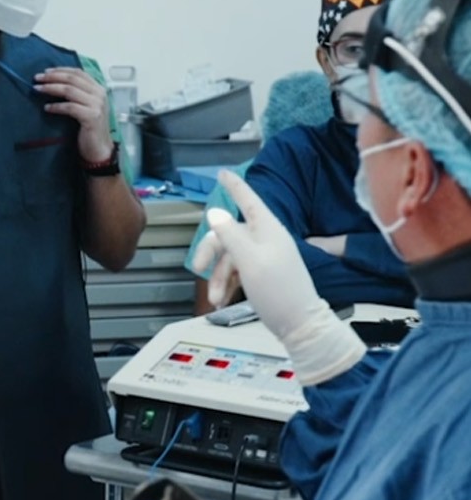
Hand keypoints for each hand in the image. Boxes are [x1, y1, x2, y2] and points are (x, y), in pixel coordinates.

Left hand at [34, 66, 113, 164]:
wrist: (99, 149)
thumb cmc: (89, 128)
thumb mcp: (85, 106)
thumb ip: (76, 93)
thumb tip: (54, 82)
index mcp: (98, 88)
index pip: (78, 72)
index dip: (60, 70)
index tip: (45, 72)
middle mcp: (99, 94)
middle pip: (72, 79)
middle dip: (52, 77)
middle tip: (37, 79)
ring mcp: (96, 105)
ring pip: (69, 90)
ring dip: (51, 88)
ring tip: (38, 89)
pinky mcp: (91, 117)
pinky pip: (70, 107)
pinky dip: (56, 106)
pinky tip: (47, 108)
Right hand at [192, 172, 364, 383]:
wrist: (301, 326)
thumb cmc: (279, 292)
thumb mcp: (249, 261)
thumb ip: (230, 235)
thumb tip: (214, 212)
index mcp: (267, 229)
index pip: (248, 199)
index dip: (234, 186)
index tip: (222, 173)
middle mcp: (266, 240)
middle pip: (229, 234)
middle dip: (211, 252)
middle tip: (197, 268)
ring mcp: (265, 258)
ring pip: (230, 257)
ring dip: (218, 277)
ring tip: (214, 298)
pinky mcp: (263, 275)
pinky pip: (238, 272)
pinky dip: (227, 284)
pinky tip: (221, 299)